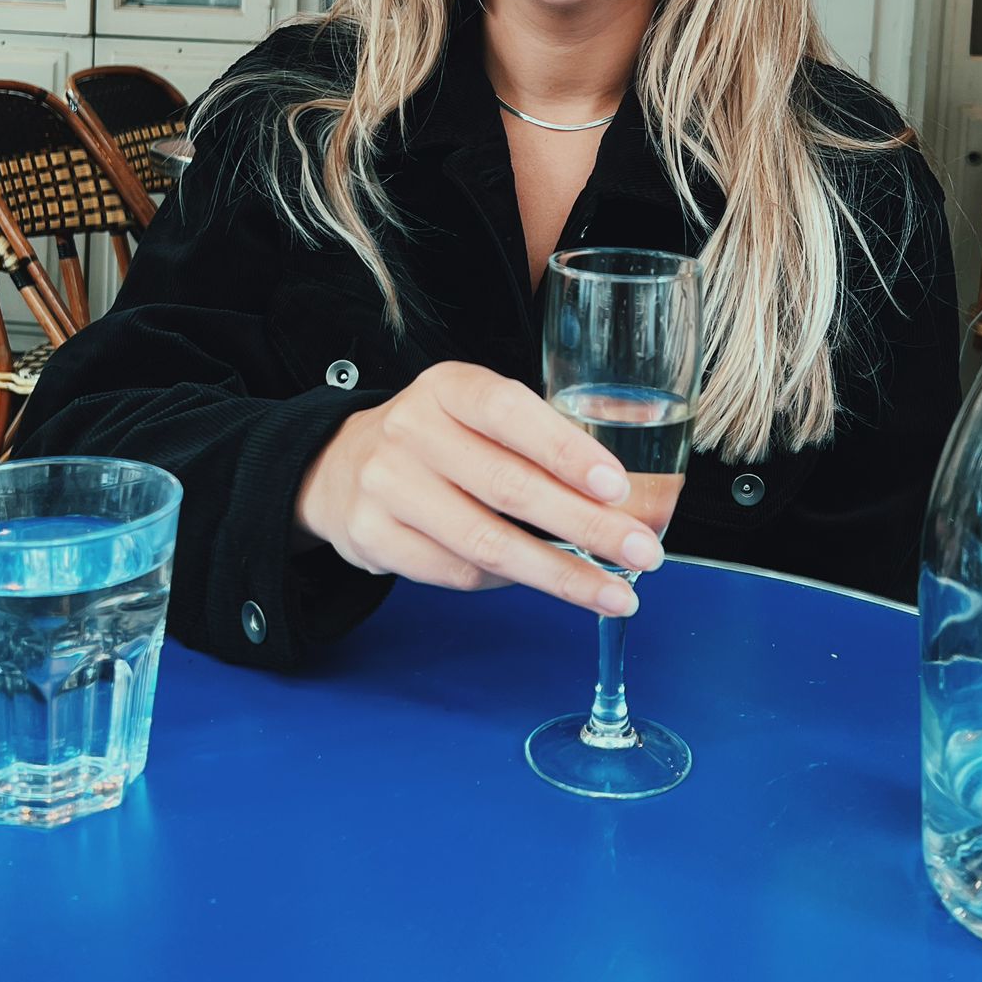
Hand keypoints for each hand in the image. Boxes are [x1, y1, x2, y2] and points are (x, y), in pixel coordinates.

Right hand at [295, 361, 659, 615]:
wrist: (340, 468)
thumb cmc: (436, 440)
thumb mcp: (475, 414)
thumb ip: (537, 442)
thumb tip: (625, 500)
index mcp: (447, 387)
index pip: (509, 411)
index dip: (565, 449)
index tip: (616, 486)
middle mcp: (411, 430)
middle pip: (508, 486)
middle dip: (586, 526)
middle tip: (642, 553)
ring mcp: (387, 486)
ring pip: (486, 543)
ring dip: (560, 574)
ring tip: (615, 593)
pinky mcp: (374, 538)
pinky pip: (458, 573)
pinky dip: (509, 583)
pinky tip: (543, 580)